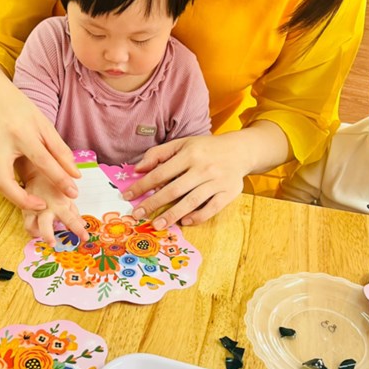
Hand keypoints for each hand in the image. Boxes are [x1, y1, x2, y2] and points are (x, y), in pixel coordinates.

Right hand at [0, 59, 80, 210]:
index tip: (73, 193)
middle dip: (23, 201)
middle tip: (43, 206)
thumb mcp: (44, 125)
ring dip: (18, 197)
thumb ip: (60, 151)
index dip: (59, 179)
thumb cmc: (19, 110)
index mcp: (19, 133)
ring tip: (37, 201)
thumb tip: (75, 176)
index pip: (42, 161)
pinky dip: (11, 189)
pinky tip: (23, 190)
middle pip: (5, 183)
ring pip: (0, 186)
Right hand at [22, 168, 88, 245]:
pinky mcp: (24, 209)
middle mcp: (45, 209)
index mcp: (60, 205)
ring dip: (37, 234)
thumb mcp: (68, 197)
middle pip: (45, 226)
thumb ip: (74, 212)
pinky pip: (27, 224)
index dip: (78, 230)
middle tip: (52, 243)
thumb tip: (83, 224)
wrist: (38, 172)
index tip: (85, 238)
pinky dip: (32, 229)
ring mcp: (33, 209)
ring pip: (31, 227)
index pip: (71, 220)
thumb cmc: (56, 185)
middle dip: (48, 235)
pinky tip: (38, 230)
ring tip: (43, 236)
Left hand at [123, 134, 248, 227]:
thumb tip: (138, 169)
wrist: (241, 150)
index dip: (142, 185)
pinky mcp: (228, 193)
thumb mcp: (182, 144)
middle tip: (137, 215)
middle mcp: (203, 168)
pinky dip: (197, 217)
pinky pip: (211, 209)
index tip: (127, 196)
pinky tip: (184, 221)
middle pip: (173, 190)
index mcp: (190, 154)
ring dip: (172, 215)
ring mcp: (217, 182)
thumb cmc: (206, 149)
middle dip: (153, 204)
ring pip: (191, 202)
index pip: (161, 172)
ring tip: (157, 224)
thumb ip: (158, 154)